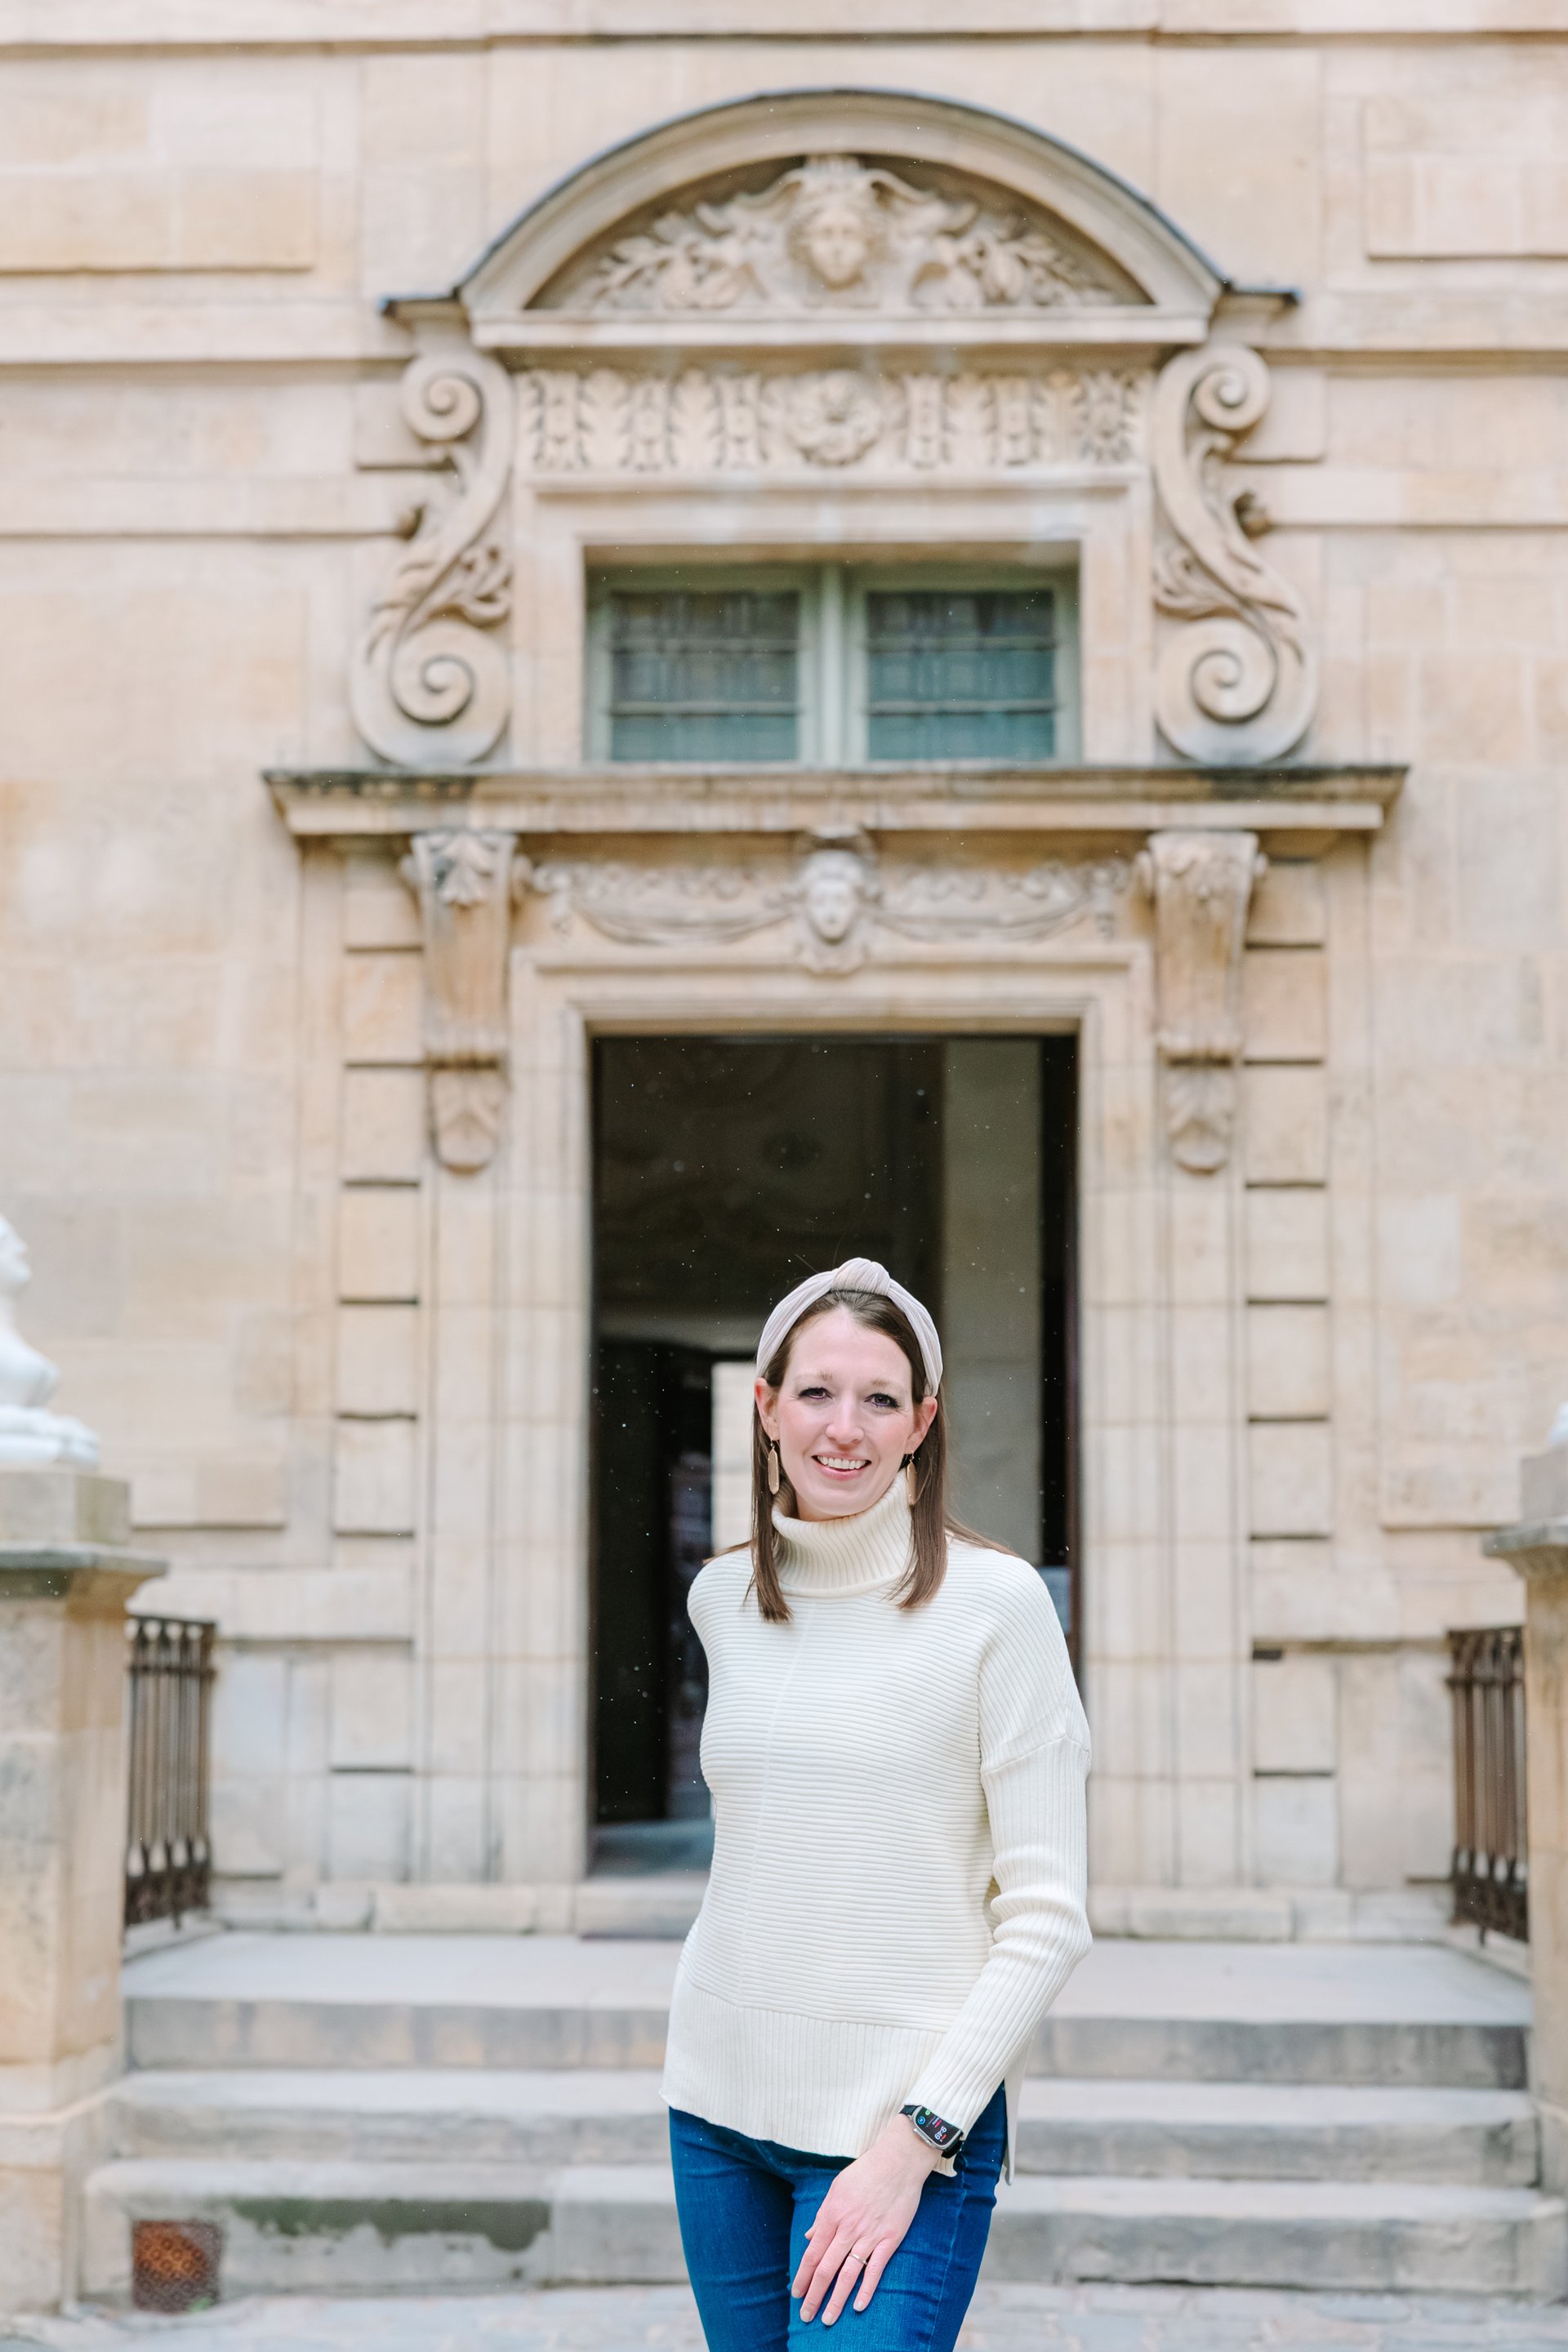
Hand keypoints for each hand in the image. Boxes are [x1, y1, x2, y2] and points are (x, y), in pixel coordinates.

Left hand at [791, 2114, 940, 2325]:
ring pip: (848, 2275)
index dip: (803, 2277)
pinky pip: (875, 2269)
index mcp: (832, 2215)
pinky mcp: (889, 2239)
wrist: (898, 2162)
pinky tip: (858, 2306)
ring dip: (836, 2300)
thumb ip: (823, 2215)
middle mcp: (848, 2228)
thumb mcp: (836, 2188)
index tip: (796, 2294)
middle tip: (806, 2316)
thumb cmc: (865, 2172)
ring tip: (827, 2319)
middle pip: (826, 2269)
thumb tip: (809, 2235)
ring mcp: (869, 2236)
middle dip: (814, 2295)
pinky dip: (866, 2290)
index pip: (812, 2254)